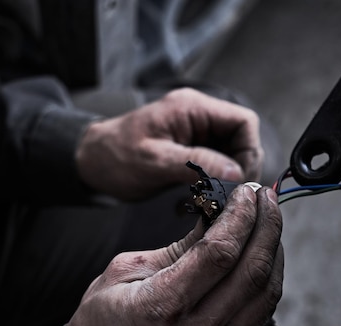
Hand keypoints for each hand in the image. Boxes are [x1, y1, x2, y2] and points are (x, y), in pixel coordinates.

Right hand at [66, 185, 282, 325]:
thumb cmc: (106, 314)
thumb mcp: (126, 268)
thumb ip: (179, 246)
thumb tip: (219, 215)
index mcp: (161, 304)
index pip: (219, 254)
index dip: (240, 217)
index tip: (246, 192)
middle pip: (252, 271)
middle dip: (266, 225)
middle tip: (265, 196)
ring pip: (266, 292)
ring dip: (274, 249)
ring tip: (269, 218)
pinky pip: (262, 310)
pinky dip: (271, 276)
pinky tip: (267, 252)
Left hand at [75, 88, 262, 199]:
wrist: (91, 162)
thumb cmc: (114, 156)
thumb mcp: (154, 161)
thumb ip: (196, 164)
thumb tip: (236, 173)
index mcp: (192, 108)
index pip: (244, 122)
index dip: (249, 153)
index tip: (237, 182)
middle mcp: (199, 117)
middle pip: (242, 141)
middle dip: (237, 172)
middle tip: (222, 199)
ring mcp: (197, 134)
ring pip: (232, 157)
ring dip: (224, 182)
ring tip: (205, 202)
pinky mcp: (192, 151)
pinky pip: (217, 167)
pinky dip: (212, 186)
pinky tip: (195, 201)